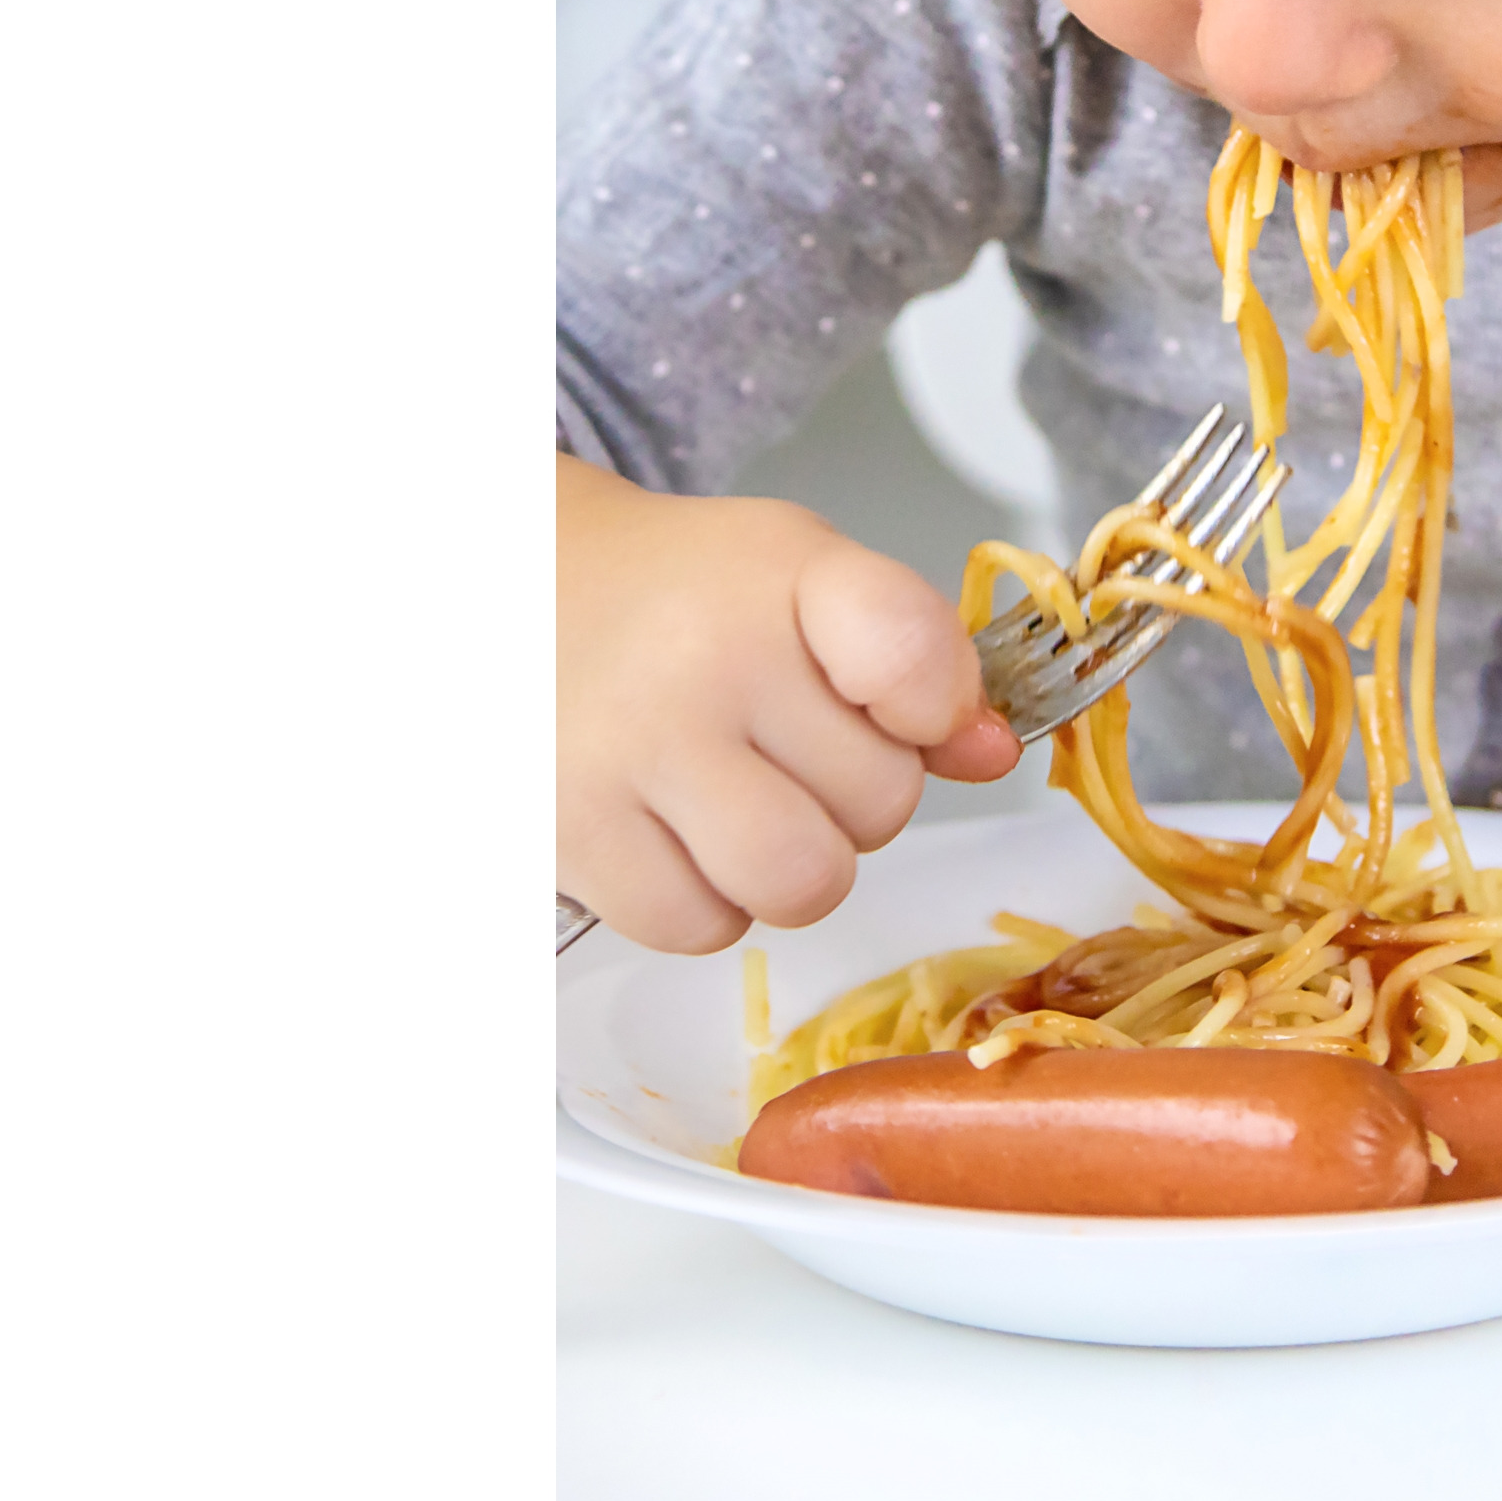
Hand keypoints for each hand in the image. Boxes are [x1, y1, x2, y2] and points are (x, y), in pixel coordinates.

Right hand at [558, 454, 1021, 951]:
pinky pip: (704, 927)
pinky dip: (706, 901)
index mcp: (784, 572)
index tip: (897, 703)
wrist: (511, 589)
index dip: (934, 706)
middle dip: (857, 794)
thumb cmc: (681, 596)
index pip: (913, 654)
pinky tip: (674, 832)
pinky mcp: (571, 835)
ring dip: (794, 864)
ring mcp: (631, 752)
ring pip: (804, 882)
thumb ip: (916, 661)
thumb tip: (991, 752)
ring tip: (743, 801)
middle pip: (880, 802)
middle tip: (785, 746)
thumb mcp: (808, 581)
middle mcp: (706, 659)